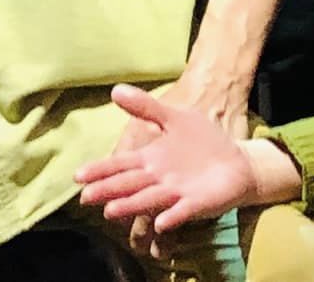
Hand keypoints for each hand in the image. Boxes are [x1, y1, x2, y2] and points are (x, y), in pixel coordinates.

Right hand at [75, 84, 299, 232]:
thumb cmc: (201, 140)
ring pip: (149, 200)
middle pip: (128, 185)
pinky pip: (182, 211)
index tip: (78, 176)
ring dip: (131, 206)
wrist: (235, 159)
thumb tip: (114, 90)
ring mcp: (176, 193)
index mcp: (150, 159)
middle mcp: (158, 179)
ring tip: (111, 212)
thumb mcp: (173, 116)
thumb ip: (145, 106)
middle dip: (107, 191)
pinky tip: (161, 223)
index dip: (100, 170)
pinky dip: (171, 217)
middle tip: (86, 198)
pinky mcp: (196, 203)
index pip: (120, 165)